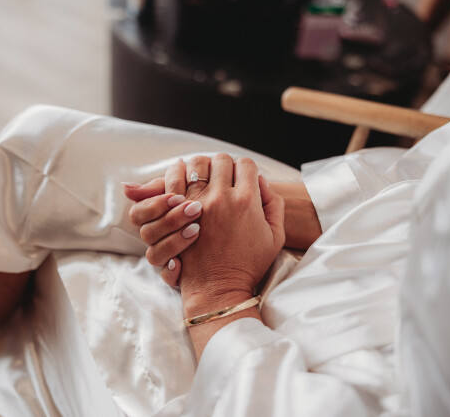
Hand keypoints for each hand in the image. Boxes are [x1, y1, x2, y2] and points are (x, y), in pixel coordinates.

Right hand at [127, 191, 202, 286]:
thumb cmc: (202, 202)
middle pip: (147, 233)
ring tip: (197, 228)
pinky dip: (171, 272)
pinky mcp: (177, 273)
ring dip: (173, 241)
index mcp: (152, 218)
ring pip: (154, 255)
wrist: (226, 225)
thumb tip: (126, 187)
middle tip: (195, 209)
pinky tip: (180, 264)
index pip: (137, 214)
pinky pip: (166, 277)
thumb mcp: (185, 189)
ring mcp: (165, 256)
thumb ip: (162, 184)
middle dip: (171, 220)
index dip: (155, 205)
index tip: (177, 197)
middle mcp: (155, 238)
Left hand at [173, 154, 284, 313]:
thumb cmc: (248, 265)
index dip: (245, 169)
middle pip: (221, 160)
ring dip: (201, 167)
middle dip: (224, 166)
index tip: (242, 179)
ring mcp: (197, 203)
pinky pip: (174, 179)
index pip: (246, 164)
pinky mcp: (177, 212)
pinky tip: (182, 179)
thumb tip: (261, 182)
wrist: (219, 288)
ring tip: (203, 178)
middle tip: (222, 178)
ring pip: (197, 164)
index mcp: (248, 201)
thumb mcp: (276, 237)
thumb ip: (274, 204)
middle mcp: (222, 198)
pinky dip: (178, 174)